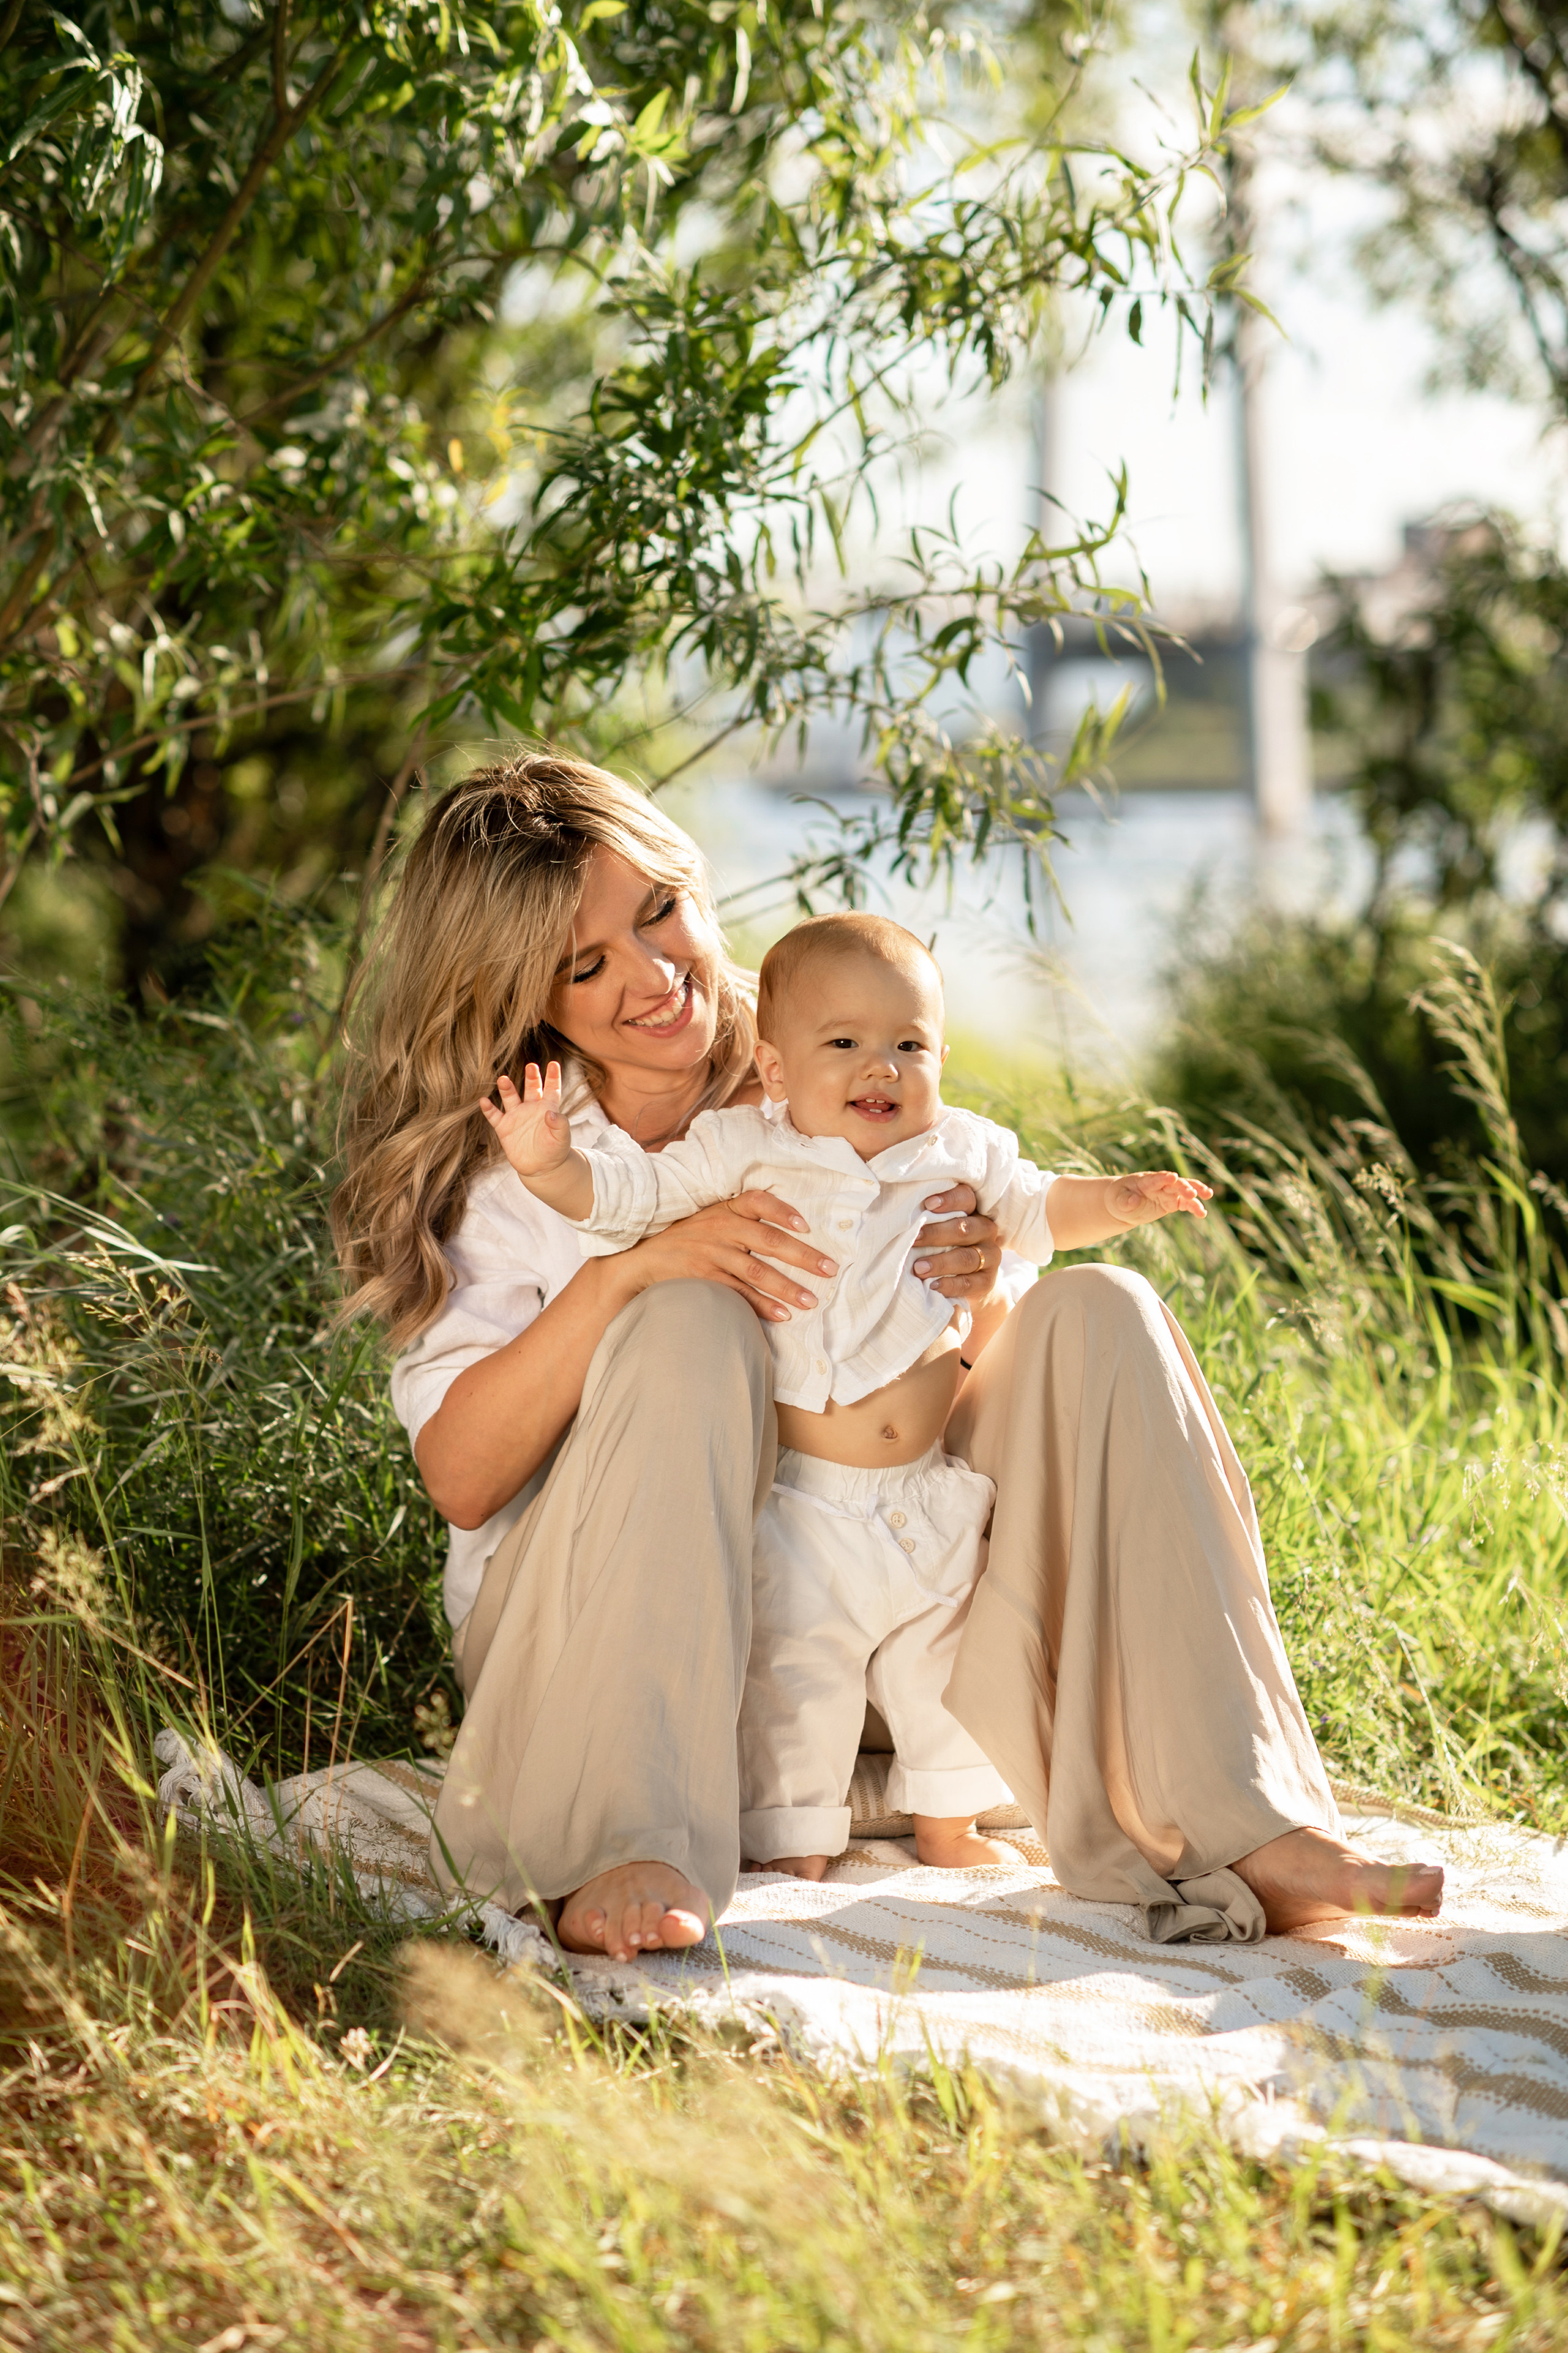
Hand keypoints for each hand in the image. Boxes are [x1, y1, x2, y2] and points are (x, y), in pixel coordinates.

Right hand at [479, 1060, 570, 1176]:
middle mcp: (531, 1108)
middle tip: (531, 1066)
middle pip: (531, 1088)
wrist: (541, 1168)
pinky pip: (494, 1116)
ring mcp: (516, 1116)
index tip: (554, 1064)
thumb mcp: (562, 1138)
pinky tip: (484, 1101)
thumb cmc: (555, 1151)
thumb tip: (551, 1113)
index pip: (551, 1089)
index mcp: (547, 1108)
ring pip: (510, 1097)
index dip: (553, 1077)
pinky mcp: (504, 1128)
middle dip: (531, 1077)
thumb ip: (560, 1125)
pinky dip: (488, 1109)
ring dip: (507, 1088)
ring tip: (503, 1079)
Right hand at [617, 1190, 838, 1322]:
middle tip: (829, 1269)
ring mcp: (711, 1254)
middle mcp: (720, 1229)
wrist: (641, 1260)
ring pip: (757, 1271)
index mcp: (724, 1211)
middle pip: (768, 1240)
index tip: (806, 1225)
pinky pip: (738, 1293)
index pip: (757, 1201)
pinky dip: (761, 1305)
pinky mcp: (702, 1279)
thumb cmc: (686, 1240)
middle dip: (802, 1256)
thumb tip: (788, 1230)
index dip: (783, 1211)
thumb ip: (741, 1219)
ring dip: (787, 1287)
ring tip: (811, 1300)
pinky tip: (782, 1314)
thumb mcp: (709, 1220)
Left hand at [910, 1184, 1005, 1306]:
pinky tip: (933, 1286)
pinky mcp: (988, 1280)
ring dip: (941, 1263)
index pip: (967, 1198)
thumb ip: (925, 1219)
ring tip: (919, 1268)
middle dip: (937, 1234)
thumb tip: (896, 1213)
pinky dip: (951, 1285)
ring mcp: (990, 1256)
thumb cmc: (941, 1245)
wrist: (965, 1281)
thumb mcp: (935, 1229)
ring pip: (967, 1257)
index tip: (928, 1204)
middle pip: (965, 1228)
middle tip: (915, 1239)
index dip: (950, 1200)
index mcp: (973, 1211)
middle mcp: (985, 1230)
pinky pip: (971, 1283)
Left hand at [1104, 1170, 1212, 1228]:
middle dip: (1183, 1187)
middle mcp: (1159, 1184)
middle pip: (1174, 1184)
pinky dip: (1193, 1207)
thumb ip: (1125, 1201)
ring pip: (1184, 1191)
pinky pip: (1185, 1203)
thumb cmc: (1119, 1198)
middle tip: (1192, 1193)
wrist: (1124, 1203)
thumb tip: (1134, 1201)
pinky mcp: (1172, 1202)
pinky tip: (1202, 1213)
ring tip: (1207, 1197)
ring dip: (1195, 1194)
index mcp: (1144, 1181)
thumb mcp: (1118, 1200)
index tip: (1173, 1177)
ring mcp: (1167, 1192)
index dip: (1164, 1178)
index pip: (1155, 1178)